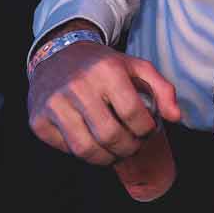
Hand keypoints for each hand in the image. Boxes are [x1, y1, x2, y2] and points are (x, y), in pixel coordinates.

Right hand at [27, 40, 182, 166]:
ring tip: (115, 151)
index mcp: (106, 70)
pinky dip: (83, 153)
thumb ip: (162, 89)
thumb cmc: (102, 65)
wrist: (57, 54)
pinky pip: (66, 150)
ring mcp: (54, 104)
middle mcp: (78, 85)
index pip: (134, 115)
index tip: (146, 130)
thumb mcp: (136, 67)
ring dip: (107, 158)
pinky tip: (92, 139)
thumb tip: (175, 117)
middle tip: (132, 145)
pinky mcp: (38, 119)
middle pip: (110, 136)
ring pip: (86, 150)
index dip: (146, 130)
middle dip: (128, 148)